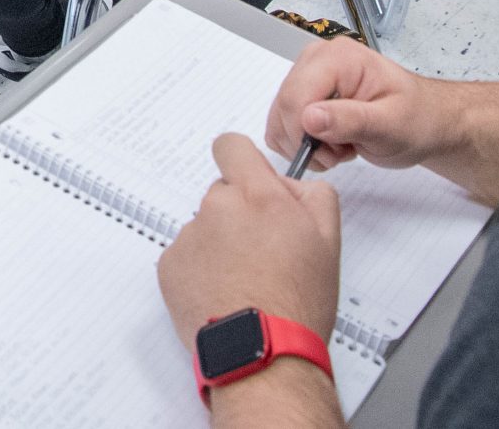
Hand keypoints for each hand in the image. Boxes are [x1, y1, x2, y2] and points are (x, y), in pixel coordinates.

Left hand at [157, 134, 341, 351]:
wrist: (263, 352)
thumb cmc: (297, 302)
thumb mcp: (328, 239)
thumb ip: (312, 195)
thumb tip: (290, 183)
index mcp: (257, 196)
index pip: (232, 147)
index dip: (242, 162)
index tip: (250, 182)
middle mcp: (218, 208)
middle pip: (222, 193)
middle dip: (239, 213)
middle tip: (262, 251)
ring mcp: (189, 236)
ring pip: (205, 227)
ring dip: (220, 244)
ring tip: (245, 281)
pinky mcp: (170, 264)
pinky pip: (186, 256)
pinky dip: (200, 270)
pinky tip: (224, 293)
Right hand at [266, 36, 454, 174]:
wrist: (425, 120)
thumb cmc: (417, 118)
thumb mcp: (392, 125)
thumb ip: (351, 120)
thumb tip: (309, 119)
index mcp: (338, 58)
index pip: (296, 97)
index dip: (305, 134)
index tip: (334, 154)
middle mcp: (316, 59)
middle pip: (284, 108)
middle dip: (308, 141)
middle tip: (342, 152)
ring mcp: (306, 75)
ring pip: (279, 119)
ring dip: (306, 145)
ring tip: (341, 146)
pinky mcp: (302, 93)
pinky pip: (281, 124)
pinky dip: (301, 144)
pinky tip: (331, 143)